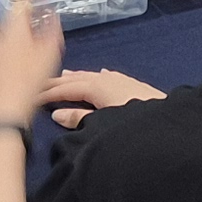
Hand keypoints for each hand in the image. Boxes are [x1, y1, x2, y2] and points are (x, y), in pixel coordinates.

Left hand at [0, 0, 65, 124]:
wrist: (5, 110)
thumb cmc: (27, 83)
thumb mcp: (50, 54)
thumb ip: (52, 31)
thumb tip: (53, 17)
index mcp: (13, 29)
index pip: (20, 6)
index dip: (31, 6)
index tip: (39, 11)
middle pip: (8, 23)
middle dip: (20, 26)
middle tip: (34, 36)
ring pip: (0, 40)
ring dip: (11, 43)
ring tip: (26, 56)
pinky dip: (3, 59)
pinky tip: (14, 72)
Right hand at [39, 66, 163, 125]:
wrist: (166, 126)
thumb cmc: (131, 125)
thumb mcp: (101, 123)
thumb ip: (78, 118)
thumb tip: (56, 113)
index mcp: (98, 87)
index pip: (68, 88)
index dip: (51, 92)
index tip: (34, 95)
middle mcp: (108, 80)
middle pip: (80, 79)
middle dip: (61, 81)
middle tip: (43, 82)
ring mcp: (122, 81)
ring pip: (93, 76)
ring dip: (78, 76)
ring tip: (66, 75)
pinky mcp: (134, 86)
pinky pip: (108, 77)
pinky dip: (98, 76)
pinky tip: (101, 75)